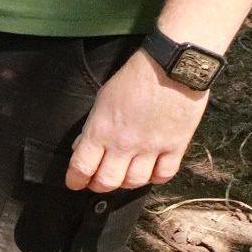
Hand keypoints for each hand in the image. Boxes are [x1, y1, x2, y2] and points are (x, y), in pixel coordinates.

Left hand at [65, 51, 210, 191]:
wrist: (172, 66)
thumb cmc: (133, 79)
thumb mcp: (102, 100)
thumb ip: (91, 128)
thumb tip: (80, 148)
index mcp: (101, 132)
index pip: (81, 168)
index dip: (75, 180)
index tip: (76, 182)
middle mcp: (124, 144)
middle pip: (107, 182)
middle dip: (99, 185)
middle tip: (100, 181)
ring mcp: (151, 147)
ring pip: (135, 182)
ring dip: (127, 182)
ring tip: (126, 174)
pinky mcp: (176, 146)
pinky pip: (164, 175)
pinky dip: (156, 177)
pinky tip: (152, 171)